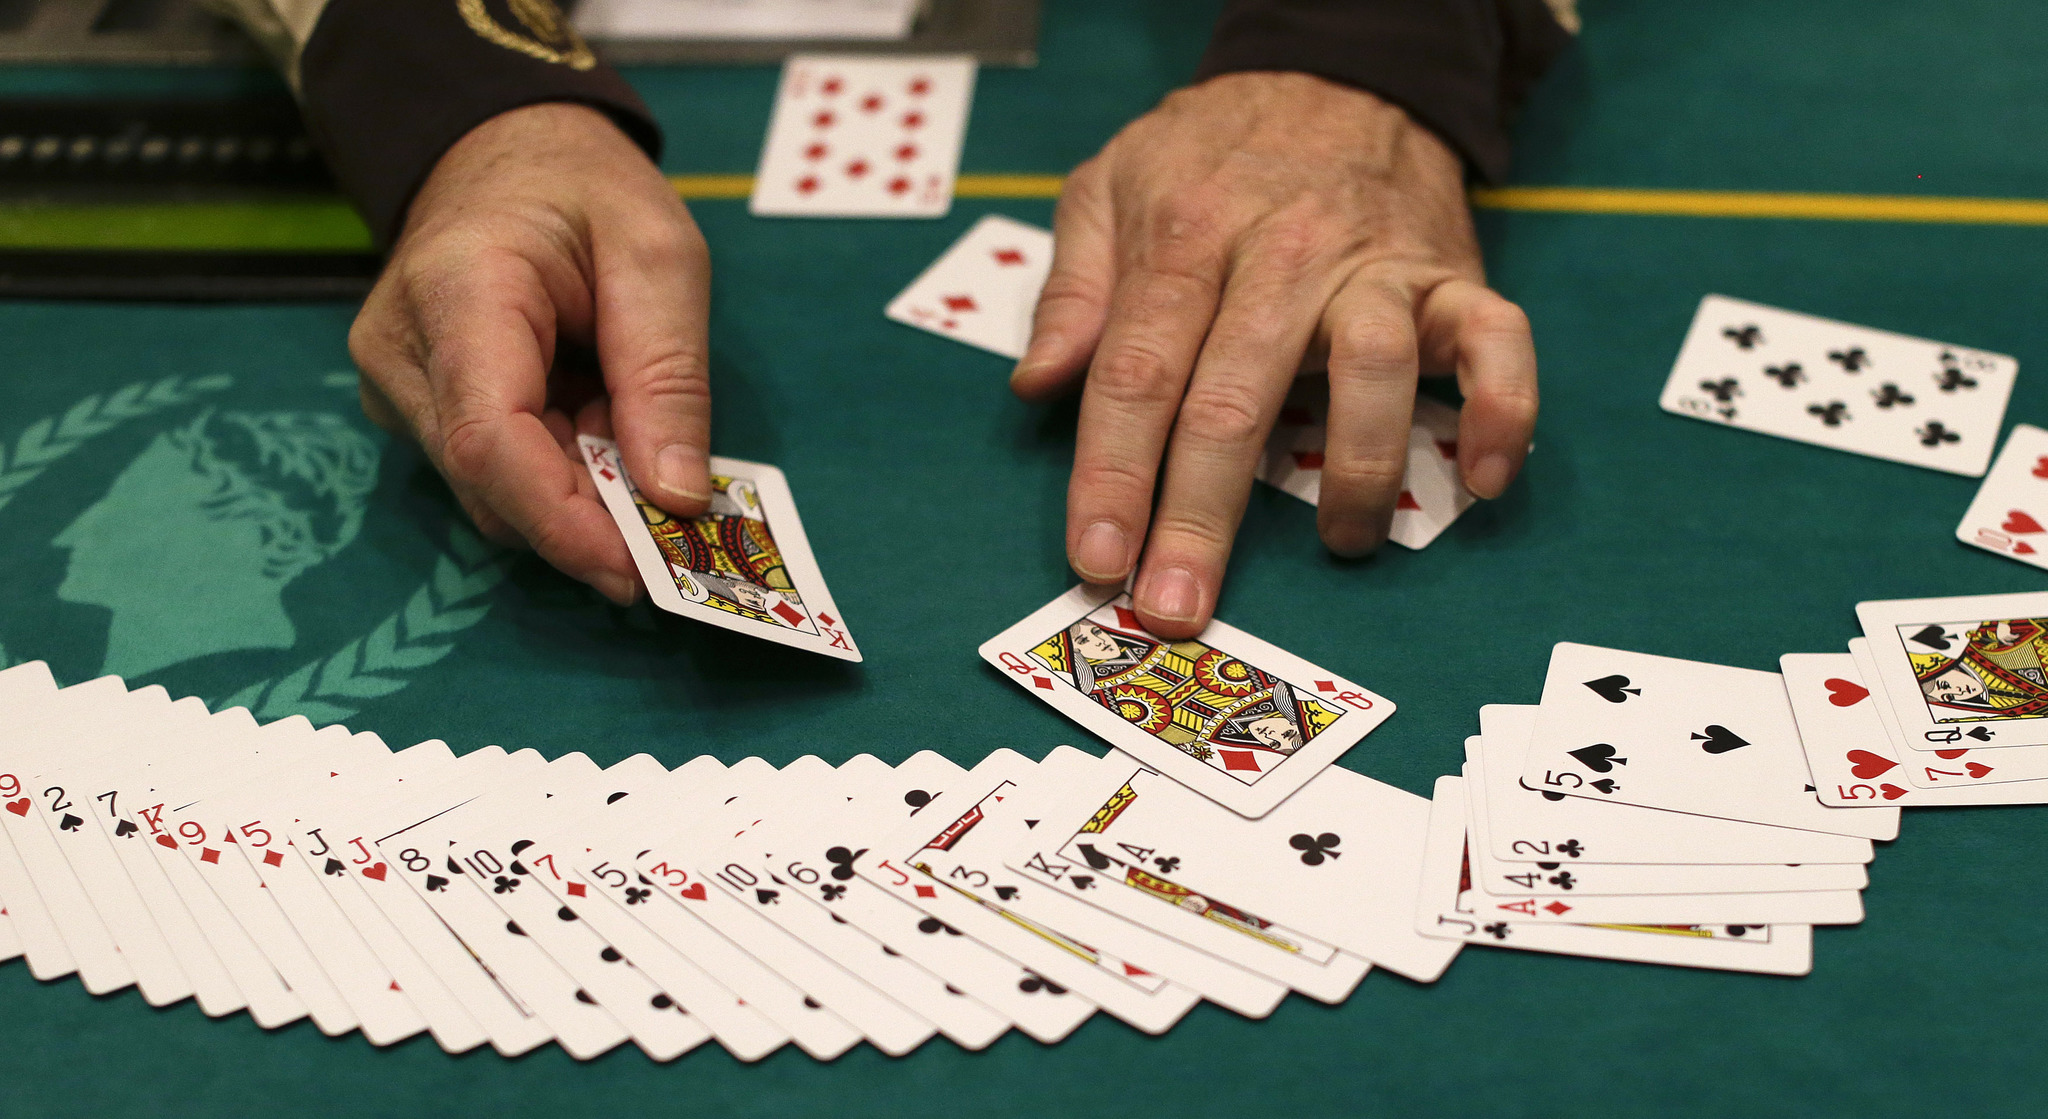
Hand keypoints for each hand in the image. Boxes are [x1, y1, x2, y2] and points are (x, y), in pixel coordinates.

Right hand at [349, 102, 712, 603]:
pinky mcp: (412, 407)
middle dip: (590, 519)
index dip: (564, 521)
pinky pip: (490, 474)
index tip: (640, 569)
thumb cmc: (584, 191)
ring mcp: (396, 383)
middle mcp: (401, 350)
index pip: (488, 440)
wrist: (505, 152)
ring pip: (492, 492)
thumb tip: (676, 497)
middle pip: (490, 483)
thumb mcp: (660, 257)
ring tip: (637, 441)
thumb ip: (667, 377)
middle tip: (677, 528)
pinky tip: (598, 430)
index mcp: (457, 292)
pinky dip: (560, 474)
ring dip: (580, 493)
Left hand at [1011, 72, 1537, 637]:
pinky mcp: (1452, 275)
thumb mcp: (1110, 184)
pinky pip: (1497, 342)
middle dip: (1201, 513)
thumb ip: (1073, 289)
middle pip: (1234, 398)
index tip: (1096, 560)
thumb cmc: (1211, 151)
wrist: (1342, 68)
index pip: (1137, 373)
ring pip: (1371, 372)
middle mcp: (1281, 256)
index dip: (1112, 474)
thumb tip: (1035, 386)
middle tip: (1179, 603)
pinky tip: (1480, 479)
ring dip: (1355, 472)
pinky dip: (1501, 411)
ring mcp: (1375, 267)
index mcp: (1184, 239)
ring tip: (1337, 544)